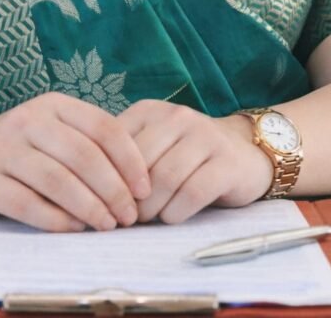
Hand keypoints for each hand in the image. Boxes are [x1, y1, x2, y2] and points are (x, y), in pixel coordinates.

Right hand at [0, 92, 151, 232]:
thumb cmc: (20, 147)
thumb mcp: (53, 130)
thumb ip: (88, 144)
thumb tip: (138, 182)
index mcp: (53, 104)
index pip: (103, 127)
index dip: (130, 160)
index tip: (145, 190)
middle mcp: (28, 121)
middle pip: (83, 155)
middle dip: (113, 190)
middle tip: (129, 216)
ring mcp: (3, 150)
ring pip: (57, 180)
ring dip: (89, 207)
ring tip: (107, 225)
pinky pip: (26, 204)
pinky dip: (56, 220)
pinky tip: (74, 230)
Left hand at [116, 100, 272, 223]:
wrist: (243, 152)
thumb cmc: (185, 156)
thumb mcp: (152, 145)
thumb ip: (123, 157)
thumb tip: (87, 189)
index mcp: (150, 110)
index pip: (115, 141)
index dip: (106, 175)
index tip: (102, 200)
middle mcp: (177, 117)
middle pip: (140, 162)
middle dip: (127, 196)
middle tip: (123, 217)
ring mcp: (205, 136)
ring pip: (165, 178)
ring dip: (151, 208)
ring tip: (146, 220)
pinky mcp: (227, 162)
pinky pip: (194, 192)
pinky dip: (177, 211)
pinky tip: (172, 217)